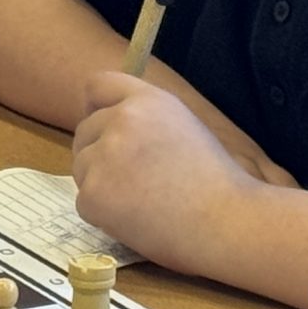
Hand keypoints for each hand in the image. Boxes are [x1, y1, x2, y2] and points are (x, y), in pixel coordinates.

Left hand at [73, 73, 266, 261]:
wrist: (226, 223)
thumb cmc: (215, 181)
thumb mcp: (184, 126)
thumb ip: (146, 118)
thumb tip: (110, 121)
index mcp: (147, 100)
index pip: (97, 85)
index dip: (96, 108)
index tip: (104, 129)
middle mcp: (121, 120)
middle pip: (84, 130)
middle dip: (98, 152)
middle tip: (132, 179)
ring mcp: (104, 156)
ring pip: (82, 166)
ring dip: (101, 184)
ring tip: (142, 201)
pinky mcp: (93, 194)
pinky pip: (84, 201)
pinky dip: (103, 214)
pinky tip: (137, 219)